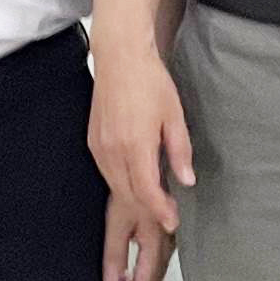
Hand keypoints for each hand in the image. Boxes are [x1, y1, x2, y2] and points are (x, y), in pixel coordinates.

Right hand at [89, 49, 195, 244]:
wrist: (120, 59)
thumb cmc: (151, 82)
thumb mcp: (174, 116)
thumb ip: (180, 151)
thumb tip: (186, 181)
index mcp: (135, 144)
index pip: (146, 190)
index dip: (159, 210)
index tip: (172, 221)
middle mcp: (113, 150)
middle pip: (129, 194)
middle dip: (148, 210)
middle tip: (169, 217)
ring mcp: (99, 148)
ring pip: (116, 186)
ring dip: (135, 199)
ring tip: (157, 204)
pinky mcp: (93, 143)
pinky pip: (107, 173)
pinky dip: (122, 184)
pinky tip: (137, 184)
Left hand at [102, 190, 173, 280]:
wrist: (145, 157)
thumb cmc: (130, 184)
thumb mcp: (118, 219)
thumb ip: (115, 254)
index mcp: (156, 239)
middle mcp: (167, 239)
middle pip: (154, 279)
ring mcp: (170, 232)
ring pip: (158, 269)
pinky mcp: (168, 226)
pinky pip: (159, 258)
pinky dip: (145, 272)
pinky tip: (131, 274)